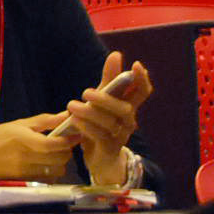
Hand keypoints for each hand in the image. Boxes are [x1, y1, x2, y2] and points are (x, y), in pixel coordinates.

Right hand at [0, 112, 77, 180]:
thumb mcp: (17, 124)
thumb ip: (43, 121)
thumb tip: (65, 116)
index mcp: (24, 140)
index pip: (55, 144)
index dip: (69, 140)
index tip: (76, 134)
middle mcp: (27, 158)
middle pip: (60, 158)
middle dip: (66, 150)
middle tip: (62, 142)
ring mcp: (27, 172)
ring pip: (58, 170)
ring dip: (60, 162)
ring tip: (52, 154)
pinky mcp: (26, 181)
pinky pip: (49, 178)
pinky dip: (52, 171)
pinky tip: (45, 164)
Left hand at [72, 52, 152, 183]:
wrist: (101, 159)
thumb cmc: (101, 124)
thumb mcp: (102, 101)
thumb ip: (109, 80)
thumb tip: (116, 54)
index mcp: (128, 107)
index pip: (142, 92)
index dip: (142, 79)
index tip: (136, 65)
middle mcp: (128, 121)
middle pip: (125, 108)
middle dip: (106, 99)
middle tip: (86, 92)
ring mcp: (120, 136)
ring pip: (110, 122)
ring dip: (90, 112)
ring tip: (71, 105)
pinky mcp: (109, 148)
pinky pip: (100, 136)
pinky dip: (87, 127)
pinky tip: (75, 120)